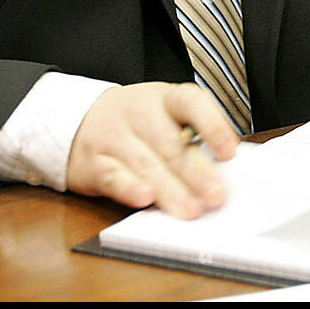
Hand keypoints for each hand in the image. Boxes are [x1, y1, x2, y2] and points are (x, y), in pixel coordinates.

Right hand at [66, 82, 238, 218]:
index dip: (212, 126)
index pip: (191, 103)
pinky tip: (146, 198)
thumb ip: (191, 137)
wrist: (79, 118)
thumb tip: (225, 170)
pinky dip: (130, 188)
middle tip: (216, 196)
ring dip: (171, 190)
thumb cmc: (137, 122)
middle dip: (196, 172)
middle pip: (171, 144)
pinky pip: (113, 176)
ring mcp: (114, 137)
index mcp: (165, 98)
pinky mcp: (94, 162)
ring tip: (191, 210)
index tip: (229, 152)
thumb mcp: (165, 114)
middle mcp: (139, 114)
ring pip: (146, 164)